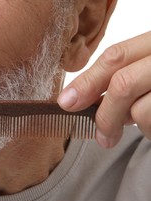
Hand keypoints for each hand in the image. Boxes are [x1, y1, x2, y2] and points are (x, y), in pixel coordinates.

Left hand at [58, 31, 150, 147]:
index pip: (115, 56)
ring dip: (136, 127)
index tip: (66, 102)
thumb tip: (79, 98)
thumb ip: (122, 77)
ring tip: (144, 126)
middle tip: (102, 136)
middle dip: (104, 113)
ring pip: (141, 110)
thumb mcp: (147, 72)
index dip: (86, 81)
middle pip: (122, 82)